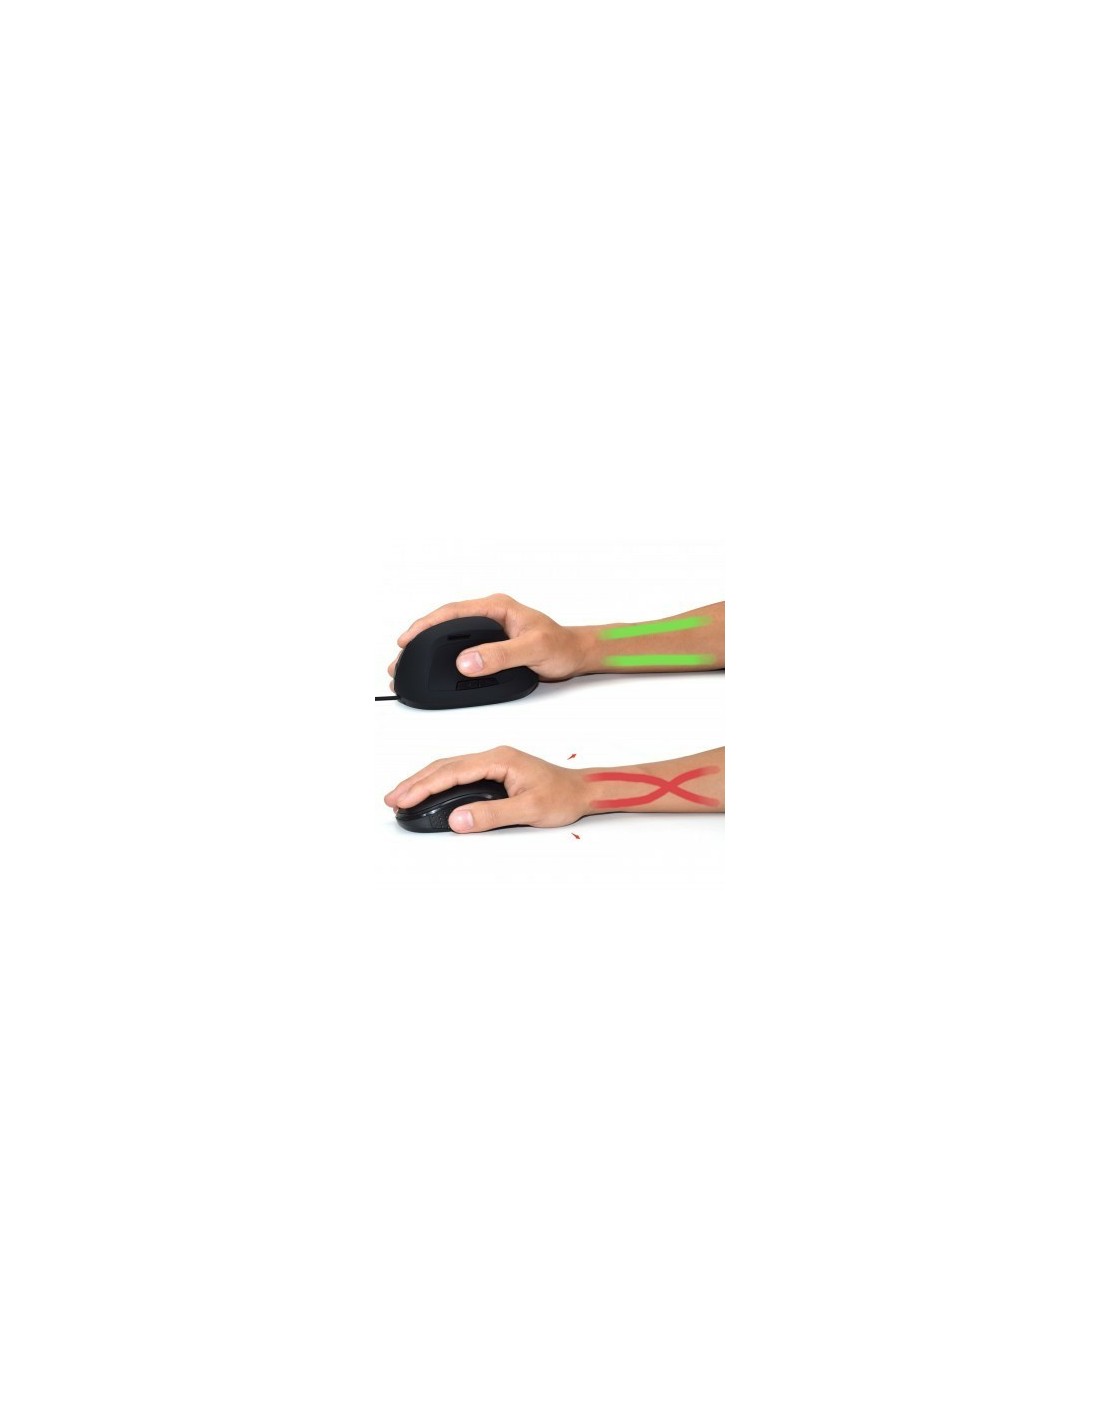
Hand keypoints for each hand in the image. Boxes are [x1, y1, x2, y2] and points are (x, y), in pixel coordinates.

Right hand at [384, 746, 585, 832]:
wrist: (582, 791)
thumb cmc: (562, 796)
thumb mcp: (528, 810)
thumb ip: (491, 815)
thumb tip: (458, 819)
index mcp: (499, 759)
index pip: (451, 771)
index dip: (423, 786)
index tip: (403, 798)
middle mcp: (493, 756)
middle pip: (444, 766)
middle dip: (415, 782)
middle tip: (392, 799)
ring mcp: (492, 763)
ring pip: (448, 768)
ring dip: (424, 782)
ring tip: (402, 797)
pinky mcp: (494, 772)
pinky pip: (458, 774)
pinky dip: (438, 783)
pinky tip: (429, 792)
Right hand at [387, 594, 588, 686]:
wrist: (576, 655)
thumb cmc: (561, 646)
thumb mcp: (532, 650)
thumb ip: (500, 655)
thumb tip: (467, 661)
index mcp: (497, 607)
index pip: (452, 612)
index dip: (426, 625)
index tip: (408, 639)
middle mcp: (491, 615)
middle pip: (445, 622)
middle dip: (420, 637)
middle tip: (401, 656)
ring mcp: (490, 629)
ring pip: (451, 635)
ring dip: (431, 648)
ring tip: (411, 662)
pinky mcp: (492, 644)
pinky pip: (461, 647)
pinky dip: (446, 657)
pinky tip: (436, 667)